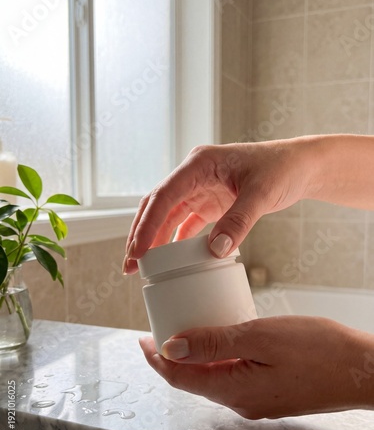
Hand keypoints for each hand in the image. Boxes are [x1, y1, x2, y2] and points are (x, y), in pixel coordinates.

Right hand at [124, 139, 313, 272]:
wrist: (300, 167)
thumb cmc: (282, 169)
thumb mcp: (261, 194)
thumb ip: (238, 221)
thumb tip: (215, 251)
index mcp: (199, 164)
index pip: (164, 196)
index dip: (147, 225)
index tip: (137, 252)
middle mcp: (194, 174)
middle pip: (157, 205)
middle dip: (141, 234)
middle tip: (130, 264)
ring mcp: (200, 188)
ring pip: (167, 215)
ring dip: (154, 239)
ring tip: (143, 265)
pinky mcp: (210, 202)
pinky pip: (186, 222)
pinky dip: (176, 240)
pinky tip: (169, 258)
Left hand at [139, 316, 373, 418]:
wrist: (361, 370)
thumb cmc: (318, 350)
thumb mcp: (260, 337)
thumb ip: (214, 344)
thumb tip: (172, 348)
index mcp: (234, 390)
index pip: (180, 378)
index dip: (157, 360)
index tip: (142, 340)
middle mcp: (241, 402)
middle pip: (194, 381)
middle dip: (172, 358)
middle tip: (161, 331)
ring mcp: (256, 401)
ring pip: (213, 379)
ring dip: (195, 358)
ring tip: (188, 331)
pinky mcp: (269, 393)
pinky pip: (233, 377)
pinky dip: (218, 360)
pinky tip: (223, 341)